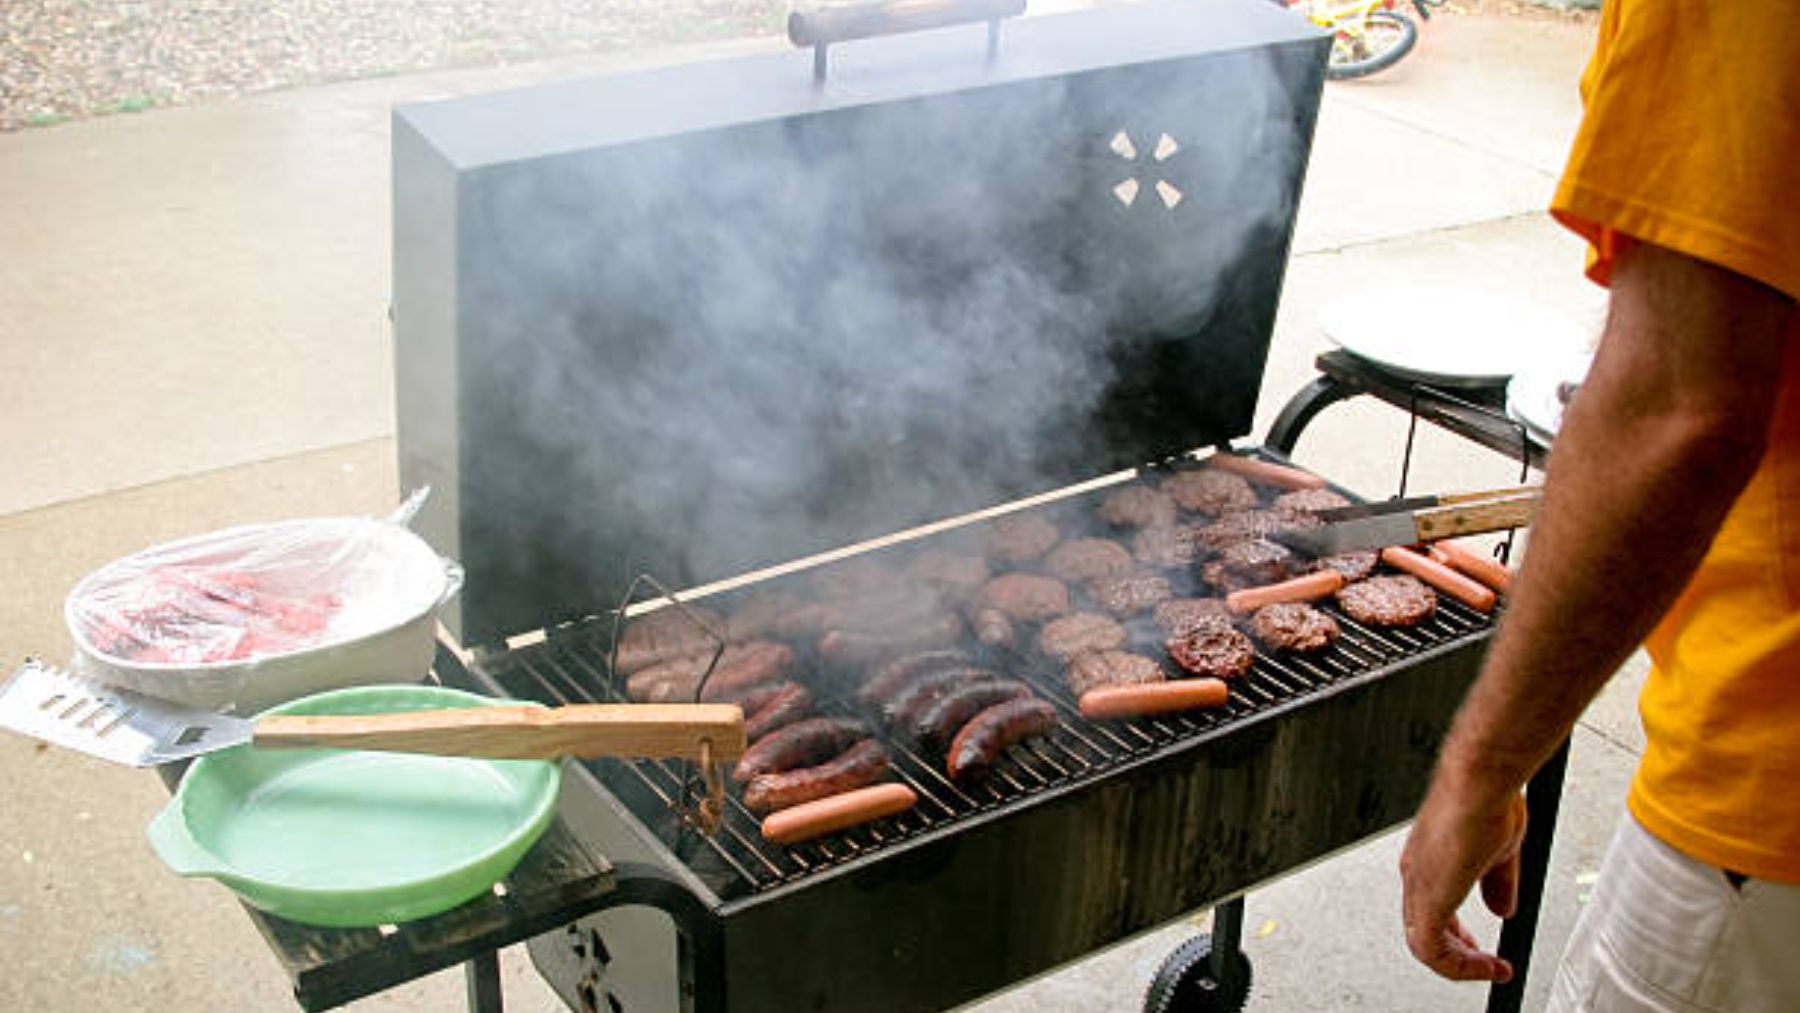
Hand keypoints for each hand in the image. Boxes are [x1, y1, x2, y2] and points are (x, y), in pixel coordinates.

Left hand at [1399, 784, 1527, 981]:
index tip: (1478, 947)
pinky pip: (1430, 948)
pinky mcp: (1428, 894)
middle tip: (1483, 965)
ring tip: (1489, 970)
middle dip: (1455, 954)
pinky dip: (1458, 966)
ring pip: (1422, 944)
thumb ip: (1498, 884)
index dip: (1455, 935)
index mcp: (1428, 861)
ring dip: (1458, 965)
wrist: (1483, 779)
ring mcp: (1419, 884)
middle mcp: (1416, 873)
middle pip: (1421, 930)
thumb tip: (1502, 909)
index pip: (1430, 910)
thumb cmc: (1489, 797)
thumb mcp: (1500, 850)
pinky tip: (1486, 966)